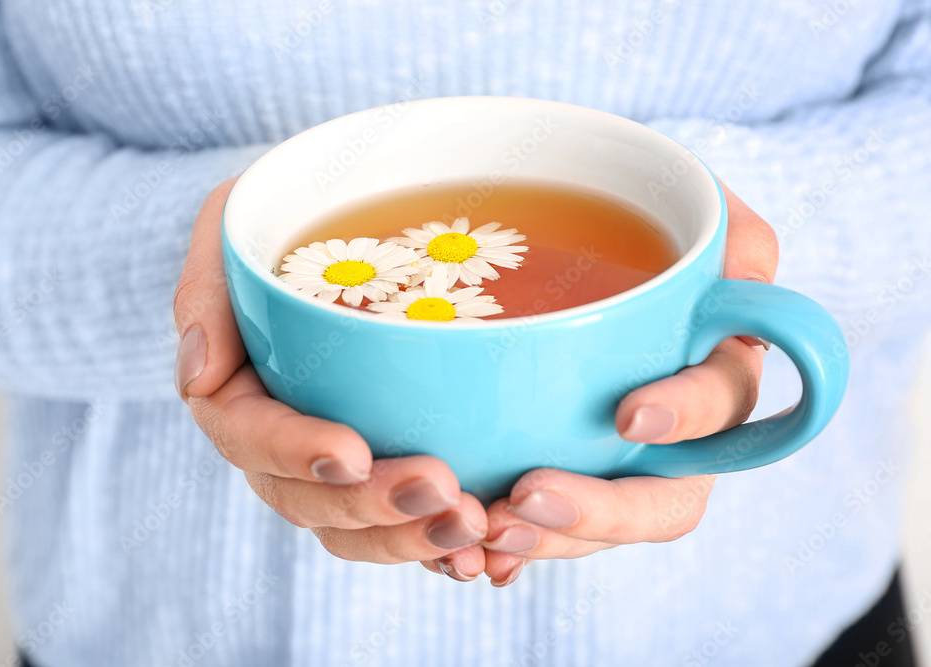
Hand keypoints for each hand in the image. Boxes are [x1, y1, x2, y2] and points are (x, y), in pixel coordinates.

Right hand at [173, 178, 487, 570]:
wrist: (340, 228)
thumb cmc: (285, 219)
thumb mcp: (235, 223)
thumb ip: (206, 290)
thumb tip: (196, 376)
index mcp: (237, 395)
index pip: (251, 438)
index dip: (296, 453)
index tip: (352, 450)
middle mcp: (282, 444)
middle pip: (312, 501)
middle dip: (372, 507)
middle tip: (441, 490)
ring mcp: (336, 465)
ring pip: (360, 528)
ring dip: (412, 539)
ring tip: (472, 527)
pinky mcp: (387, 468)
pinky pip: (404, 526)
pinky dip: (438, 547)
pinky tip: (484, 552)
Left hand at [452, 183, 779, 586]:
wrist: (549, 226)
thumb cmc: (630, 215)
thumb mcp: (686, 201)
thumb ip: (732, 231)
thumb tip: (749, 276)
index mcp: (711, 376)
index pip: (722, 415)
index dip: (685, 421)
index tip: (629, 417)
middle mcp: (666, 433)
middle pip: (659, 503)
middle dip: (598, 516)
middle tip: (524, 503)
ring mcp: (602, 459)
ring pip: (588, 529)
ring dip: (539, 540)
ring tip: (480, 533)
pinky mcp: (541, 466)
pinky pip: (528, 524)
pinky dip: (497, 544)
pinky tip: (457, 549)